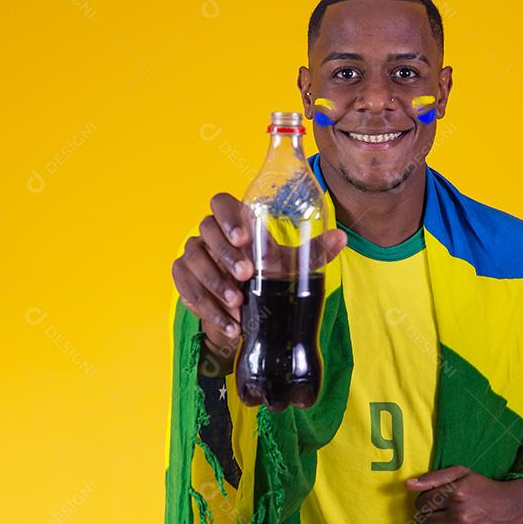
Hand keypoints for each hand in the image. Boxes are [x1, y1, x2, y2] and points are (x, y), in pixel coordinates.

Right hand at [171, 192, 346, 358]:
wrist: (243, 312)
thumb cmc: (266, 278)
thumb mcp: (289, 265)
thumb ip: (312, 252)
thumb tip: (340, 237)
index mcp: (234, 221)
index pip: (221, 202)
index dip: (229, 217)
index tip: (244, 238)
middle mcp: (209, 233)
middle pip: (206, 230)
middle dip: (226, 254)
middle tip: (247, 276)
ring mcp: (193, 255)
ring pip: (194, 260)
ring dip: (215, 283)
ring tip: (238, 304)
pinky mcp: (182, 278)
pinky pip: (186, 288)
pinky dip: (207, 307)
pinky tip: (229, 321)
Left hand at [405, 465, 522, 523]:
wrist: (514, 508)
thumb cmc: (484, 489)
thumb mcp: (461, 474)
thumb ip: (433, 478)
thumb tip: (407, 485)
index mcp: (455, 494)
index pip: (420, 504)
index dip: (424, 503)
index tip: (434, 503)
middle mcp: (460, 516)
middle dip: (428, 518)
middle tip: (441, 515)